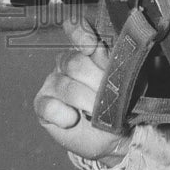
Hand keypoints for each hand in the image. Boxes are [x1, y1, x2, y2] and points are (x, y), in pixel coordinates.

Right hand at [34, 18, 130, 163]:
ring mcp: (53, 83)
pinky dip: (62, 113)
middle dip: (95, 81)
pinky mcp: (43, 105)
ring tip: (95, 112)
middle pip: (75, 63)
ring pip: (64, 85)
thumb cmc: (118, 105)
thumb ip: (116, 65)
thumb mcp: (127, 83)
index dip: (81, 34)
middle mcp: (68, 64)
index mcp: (89, 53)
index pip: (80, 34)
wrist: (112, 136)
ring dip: (84, 100)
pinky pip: (47, 105)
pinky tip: (72, 119)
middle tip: (108, 96)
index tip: (90, 43)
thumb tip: (105, 51)